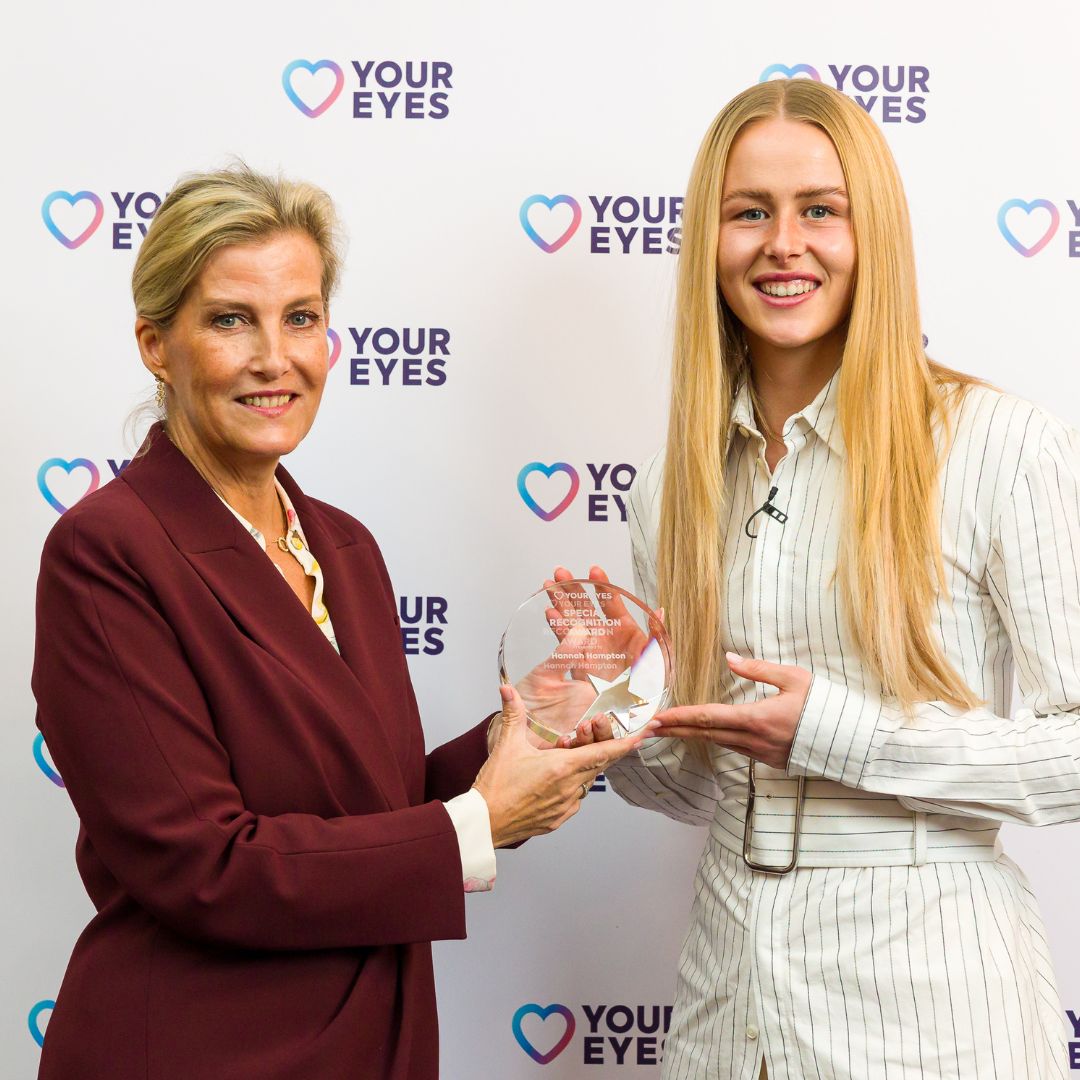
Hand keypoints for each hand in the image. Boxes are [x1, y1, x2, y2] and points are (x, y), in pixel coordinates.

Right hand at [473, 684, 655, 846]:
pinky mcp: (558, 819)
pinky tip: (555, 780)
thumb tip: (507, 688)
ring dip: (582, 768)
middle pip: (598, 765)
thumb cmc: (495, 786)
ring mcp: (566, 807)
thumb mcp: (506, 745)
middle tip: (599, 735)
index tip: (644, 735)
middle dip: (602, 749)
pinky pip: (574, 799)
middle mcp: (569, 788)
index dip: (626, 743)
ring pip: (585, 782)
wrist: (484, 823)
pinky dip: (571, 786)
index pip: (604, 753)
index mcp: (562, 767)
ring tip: (565, 758)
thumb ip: (513, 714)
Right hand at [544, 565, 655, 683]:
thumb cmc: (650, 685)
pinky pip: (565, 641)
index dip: (602, 584)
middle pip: (586, 606)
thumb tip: (659, 610)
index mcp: (625, 630)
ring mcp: (590, 647)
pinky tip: (550, 613)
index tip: (594, 570)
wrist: (633, 711)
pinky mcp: (579, 662)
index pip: (611, 602)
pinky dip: (557, 627)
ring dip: (560, 602)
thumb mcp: (658, 659)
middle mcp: (605, 635)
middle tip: (561, 571)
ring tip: (549, 586)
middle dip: (573, 588)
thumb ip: (656, 635)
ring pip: (572, 619)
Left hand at [652, 652, 810, 769]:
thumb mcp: (794, 678)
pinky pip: (735, 748)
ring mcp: (761, 754)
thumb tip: (730, 658)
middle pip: (705, 734)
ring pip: (719, 743)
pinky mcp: (769, 760)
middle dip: (675, 730)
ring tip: (670, 728)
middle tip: (648, 728)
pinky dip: (716, 740)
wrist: (851, 741)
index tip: (658, 718)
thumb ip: (759, 669)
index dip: (680, 717)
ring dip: (693, 735)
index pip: (709, 717)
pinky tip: (706, 734)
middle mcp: (754, 740)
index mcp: (758, 718)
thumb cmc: (825, 706)